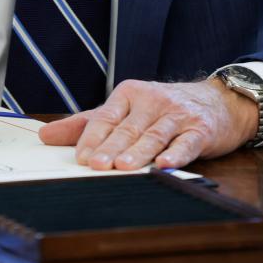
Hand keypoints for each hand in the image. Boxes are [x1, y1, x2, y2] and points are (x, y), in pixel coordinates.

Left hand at [38, 78, 259, 170]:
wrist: (218, 101)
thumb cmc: (163, 109)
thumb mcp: (125, 109)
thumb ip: (87, 123)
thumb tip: (44, 136)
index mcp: (129, 94)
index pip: (106, 117)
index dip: (93, 138)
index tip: (81, 158)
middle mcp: (153, 102)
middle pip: (128, 129)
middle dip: (112, 148)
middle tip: (97, 166)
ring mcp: (178, 115)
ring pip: (154, 135)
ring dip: (139, 152)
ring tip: (124, 167)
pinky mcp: (201, 129)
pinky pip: (187, 142)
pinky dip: (176, 153)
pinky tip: (164, 164)